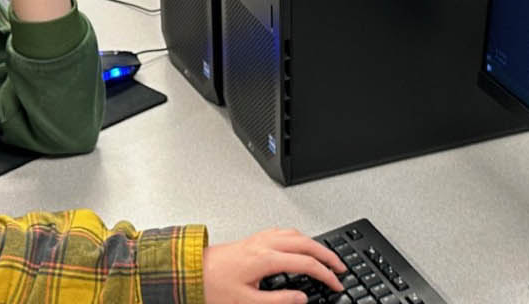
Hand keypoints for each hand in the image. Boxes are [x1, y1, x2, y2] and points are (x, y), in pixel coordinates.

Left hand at [203, 228, 347, 303]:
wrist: (188, 271)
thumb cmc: (211, 286)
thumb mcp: (246, 302)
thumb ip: (278, 300)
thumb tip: (301, 298)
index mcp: (265, 259)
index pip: (306, 263)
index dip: (325, 274)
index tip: (336, 284)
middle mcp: (263, 244)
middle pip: (306, 243)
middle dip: (327, 254)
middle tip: (340, 267)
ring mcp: (257, 239)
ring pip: (295, 234)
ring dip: (314, 243)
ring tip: (325, 255)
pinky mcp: (251, 240)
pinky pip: (282, 232)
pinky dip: (298, 238)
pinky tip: (298, 244)